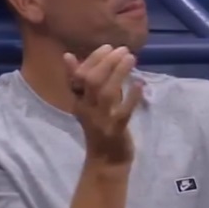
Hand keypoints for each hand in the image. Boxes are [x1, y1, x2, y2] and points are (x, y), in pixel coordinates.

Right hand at [64, 45, 143, 166]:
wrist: (106, 161)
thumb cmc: (99, 126)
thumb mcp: (88, 103)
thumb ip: (81, 81)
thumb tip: (68, 56)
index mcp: (78, 101)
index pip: (80, 75)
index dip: (93, 59)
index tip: (108, 46)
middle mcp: (86, 109)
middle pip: (92, 81)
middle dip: (107, 62)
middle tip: (123, 50)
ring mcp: (101, 120)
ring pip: (107, 93)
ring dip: (119, 73)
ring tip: (131, 58)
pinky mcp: (116, 131)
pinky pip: (123, 112)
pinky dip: (132, 97)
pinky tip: (140, 84)